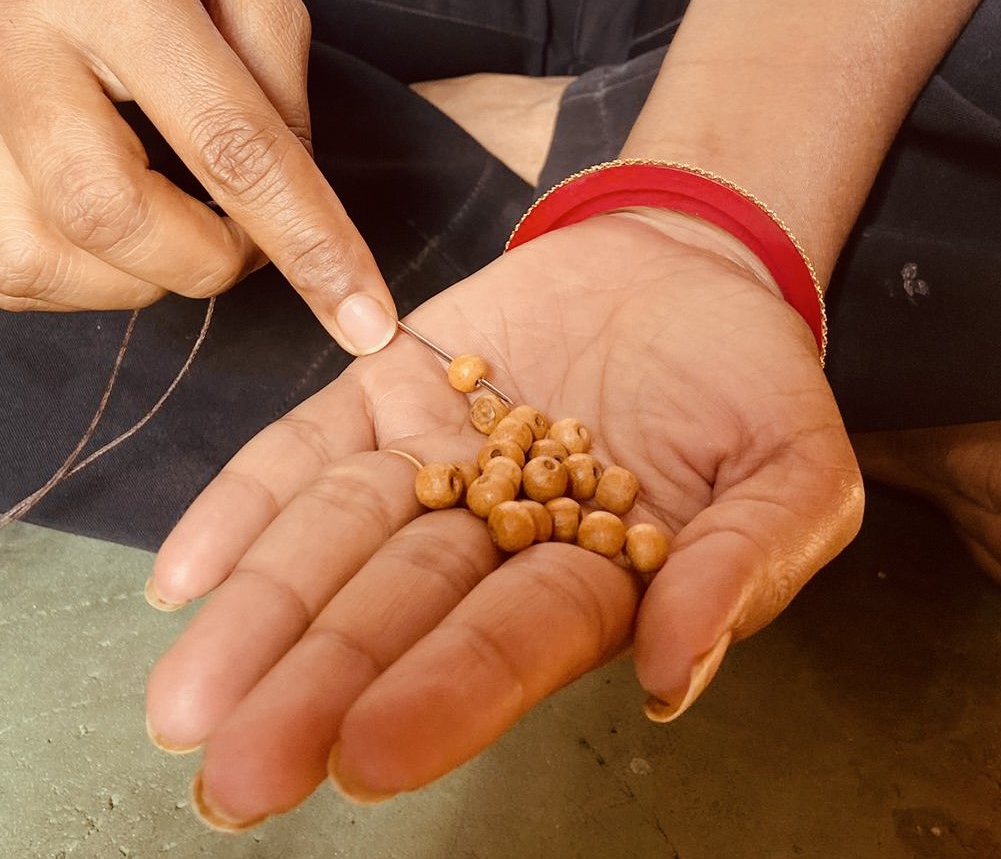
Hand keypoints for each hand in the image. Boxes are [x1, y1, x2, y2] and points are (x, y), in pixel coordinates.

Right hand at [0, 0, 394, 352]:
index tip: (365, 318)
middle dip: (207, 261)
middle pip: (115, 217)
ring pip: (53, 261)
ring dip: (146, 270)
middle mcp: (21, 46)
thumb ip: (285, 100)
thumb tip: (291, 216)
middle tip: (241, 232)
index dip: (310, 244)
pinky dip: (90, 276)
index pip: (234, 148)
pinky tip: (116, 221)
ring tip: (167, 207)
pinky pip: (17, 275)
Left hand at [146, 213, 862, 826]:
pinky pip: (306, 446)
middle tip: (239, 765)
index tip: (367, 756)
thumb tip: (676, 674)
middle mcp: (496, 534)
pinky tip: (187, 572)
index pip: (513, 642)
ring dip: (266, 608)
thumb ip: (744, 567)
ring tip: (191, 691)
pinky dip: (246, 500)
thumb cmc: (751, 380)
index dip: (449, 693)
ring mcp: (434, 458)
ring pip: (337, 536)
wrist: (685, 269)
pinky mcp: (391, 383)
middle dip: (323, 681)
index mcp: (592, 576)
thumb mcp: (793, 472)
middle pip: (400, 607)